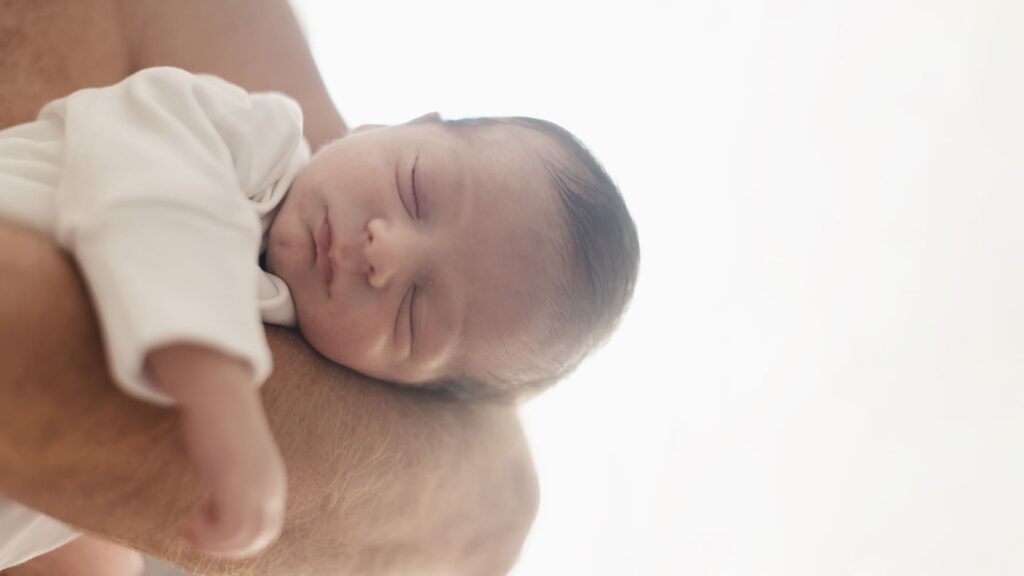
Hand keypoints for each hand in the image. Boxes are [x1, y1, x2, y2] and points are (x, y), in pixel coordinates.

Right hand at [148, 344, 286, 557]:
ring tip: (189, 529)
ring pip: (245, 539)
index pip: (266, 531)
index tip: (207, 533)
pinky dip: (208, 535)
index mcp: (272, 483)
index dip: (237, 542)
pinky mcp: (238, 482)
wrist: (218, 394)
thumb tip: (221, 493)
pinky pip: (229, 530)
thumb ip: (235, 479)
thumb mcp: (234, 457)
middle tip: (194, 535)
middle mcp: (271, 487)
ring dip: (212, 542)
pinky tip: (189, 521)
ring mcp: (257, 486)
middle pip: (259, 539)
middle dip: (225, 547)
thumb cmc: (218, 424)